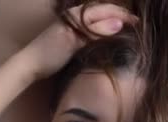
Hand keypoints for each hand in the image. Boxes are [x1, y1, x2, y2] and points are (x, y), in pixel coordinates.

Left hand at [20, 3, 137, 80]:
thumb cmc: (49, 54)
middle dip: (119, 15)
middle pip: (102, 12)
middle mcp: (75, 17)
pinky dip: (103, 29)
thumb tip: (118, 23)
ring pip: (97, 19)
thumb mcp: (74, 42)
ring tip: (127, 27)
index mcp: (76, 15)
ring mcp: (72, 26)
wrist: (29, 65)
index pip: (104, 10)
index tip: (138, 22)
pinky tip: (108, 35)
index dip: (122, 15)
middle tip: (137, 24)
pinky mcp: (70, 36)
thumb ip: (95, 31)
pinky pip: (91, 27)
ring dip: (112, 21)